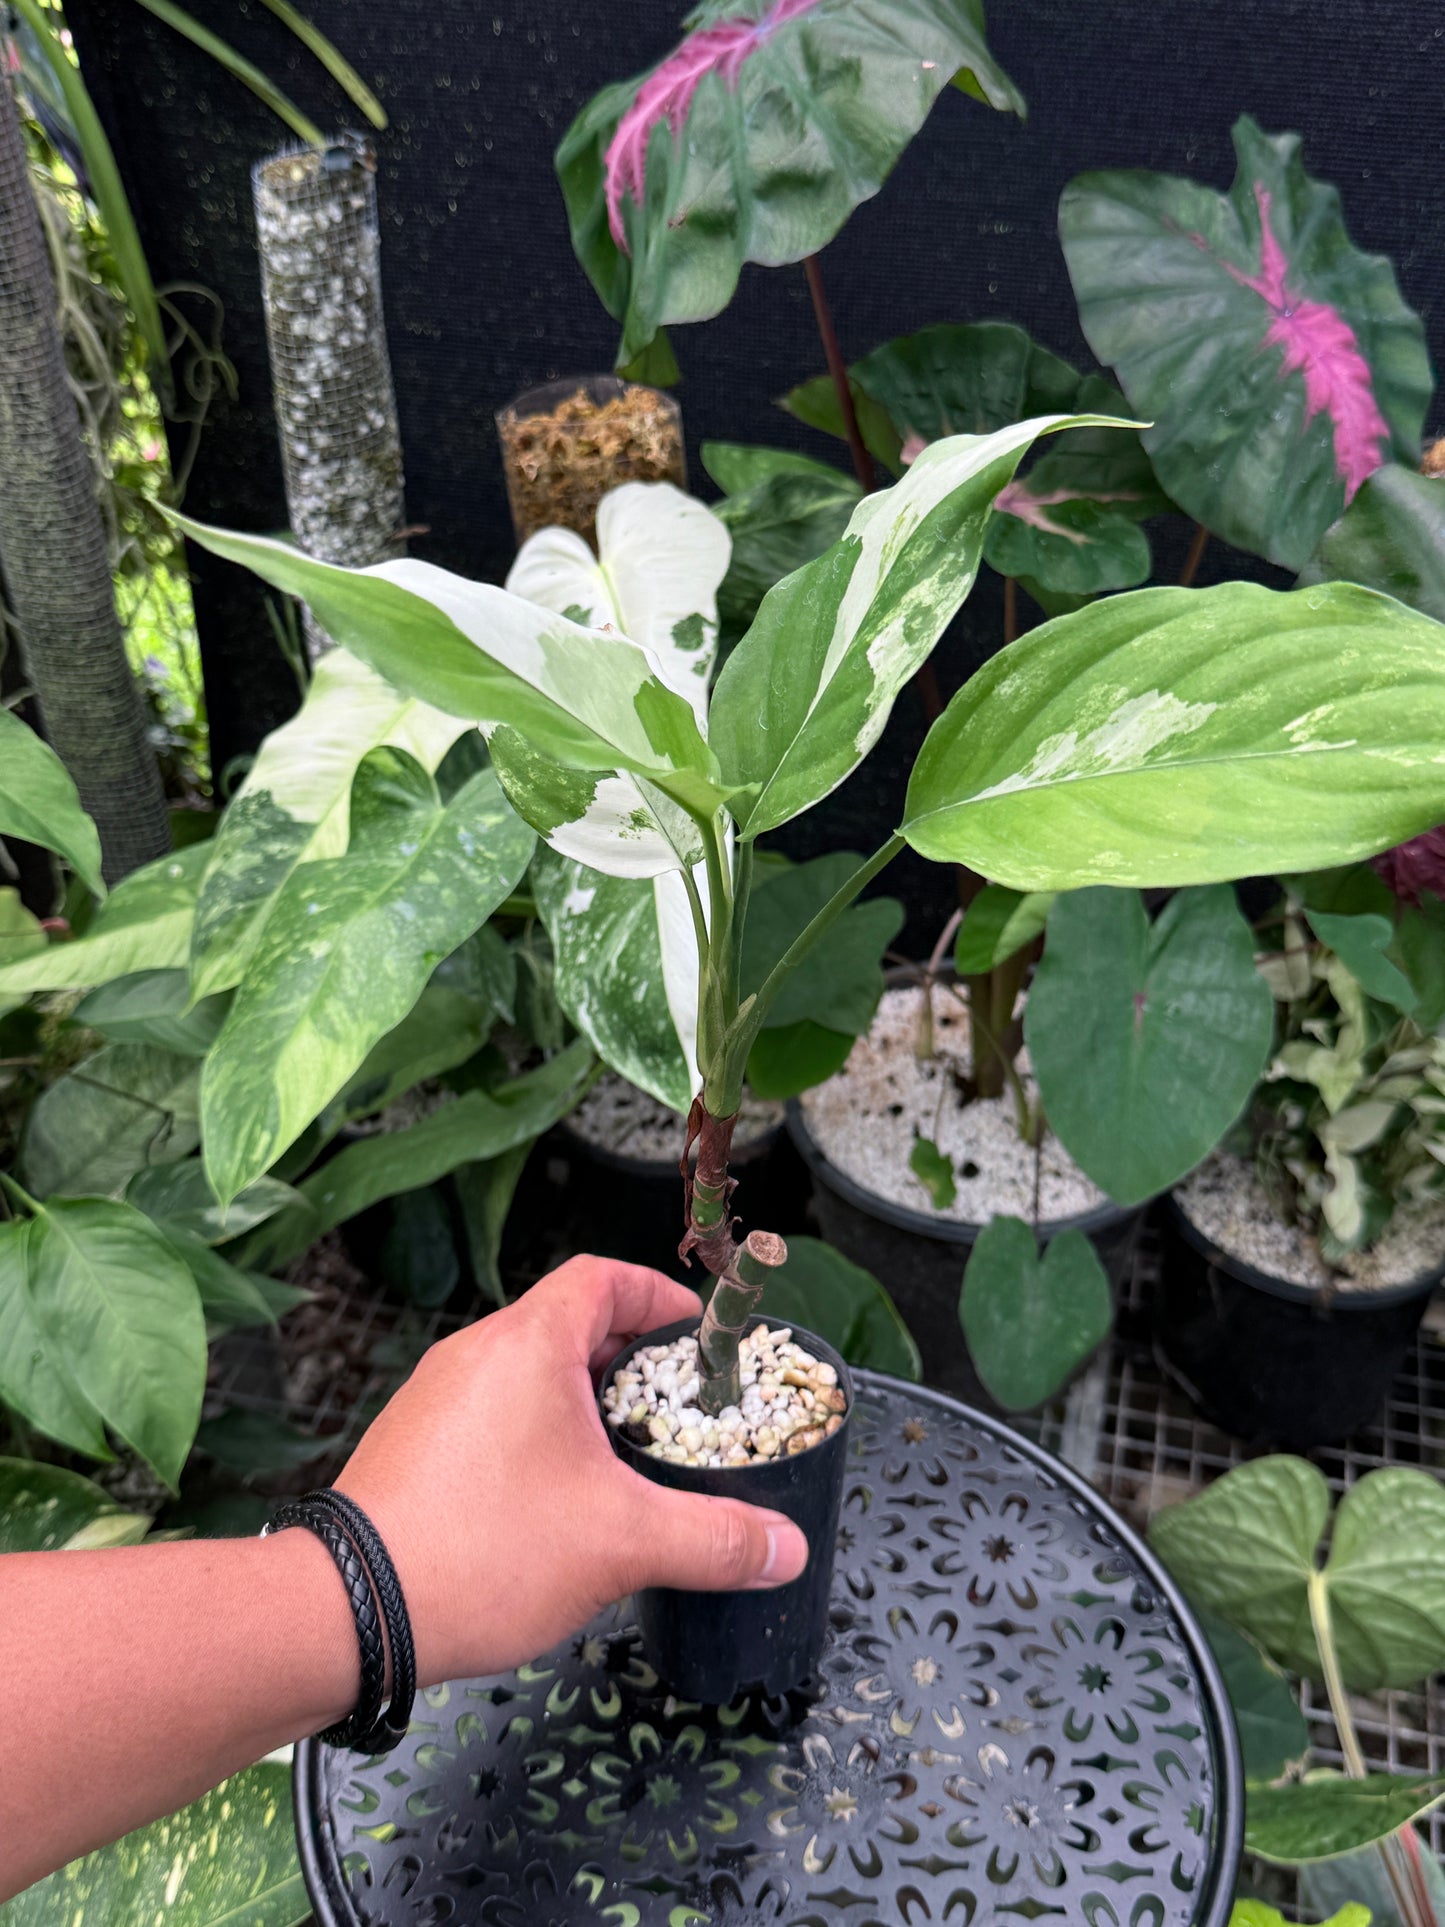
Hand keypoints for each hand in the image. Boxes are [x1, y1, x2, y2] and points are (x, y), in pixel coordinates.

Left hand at [333, 1254, 809, 1685]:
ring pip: (527, 1376)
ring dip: (581, 1404)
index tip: (694, 1331)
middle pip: (567, 1325)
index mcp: (528, 1343)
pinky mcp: (412, 1447)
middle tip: (675, 1408)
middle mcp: (476, 1354)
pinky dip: (535, 1438)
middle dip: (629, 1361)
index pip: (602, 1278)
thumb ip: (715, 1538)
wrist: (349, 1611)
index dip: (656, 1295)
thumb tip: (786, 1547)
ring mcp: (436, 1399)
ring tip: (626, 1462)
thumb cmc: (480, 1550)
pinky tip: (558, 1504)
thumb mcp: (621, 1542)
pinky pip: (490, 1417)